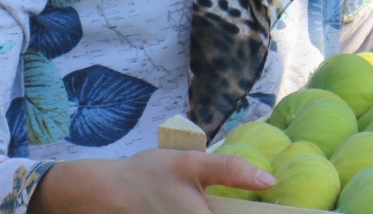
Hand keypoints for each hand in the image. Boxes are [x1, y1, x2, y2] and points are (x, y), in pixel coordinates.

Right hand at [28, 148, 274, 213]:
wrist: (101, 192)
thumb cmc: (147, 175)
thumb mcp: (191, 163)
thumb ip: (231, 171)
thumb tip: (270, 180)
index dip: (262, 212)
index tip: (271, 206)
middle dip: (231, 210)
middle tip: (232, 199)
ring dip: (214, 209)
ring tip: (207, 199)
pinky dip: (200, 213)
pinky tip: (197, 205)